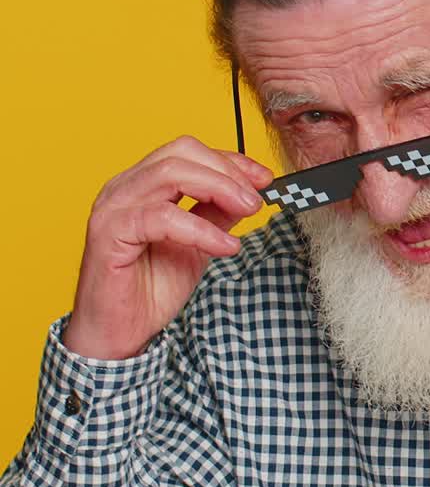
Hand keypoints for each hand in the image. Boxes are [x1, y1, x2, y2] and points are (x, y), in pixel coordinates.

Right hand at [65, 136, 272, 359]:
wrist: (118, 334)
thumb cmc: (149, 290)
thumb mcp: (197, 245)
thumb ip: (216, 215)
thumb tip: (248, 194)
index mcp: (141, 185)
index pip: (187, 152)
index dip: (230, 161)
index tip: (263, 178)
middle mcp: (124, 188)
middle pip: (180, 153)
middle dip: (226, 171)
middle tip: (256, 198)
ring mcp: (114, 207)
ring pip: (170, 173)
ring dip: (218, 189)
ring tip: (247, 212)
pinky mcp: (110, 233)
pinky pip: (162, 217)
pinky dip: (200, 229)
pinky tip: (225, 247)